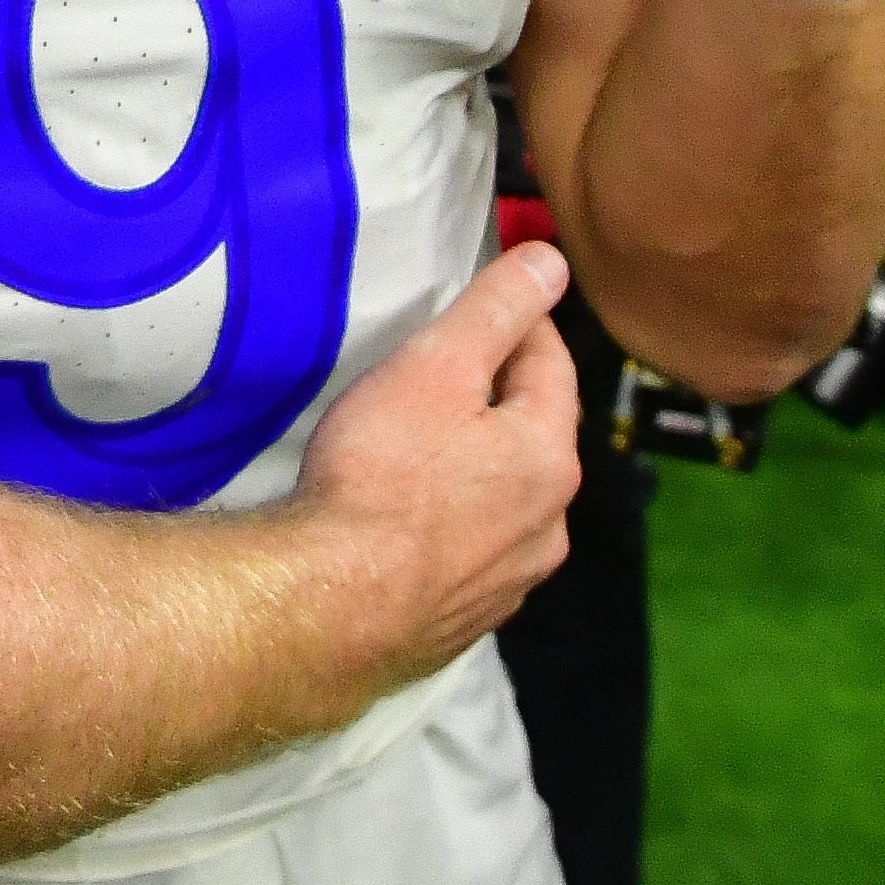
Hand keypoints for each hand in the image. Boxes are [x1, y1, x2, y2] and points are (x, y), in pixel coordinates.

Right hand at [284, 238, 582, 690]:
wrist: (330, 606)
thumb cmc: (380, 476)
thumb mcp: (435, 369)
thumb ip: (496, 311)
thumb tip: (554, 262)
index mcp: (550, 457)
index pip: (551, 365)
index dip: (520, 322)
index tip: (490, 299)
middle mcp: (549, 525)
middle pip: (533, 438)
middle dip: (500, 402)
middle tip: (444, 374)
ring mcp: (511, 582)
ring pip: (507, 504)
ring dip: (480, 472)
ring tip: (424, 453)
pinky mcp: (466, 622)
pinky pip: (472, 556)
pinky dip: (453, 530)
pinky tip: (411, 526)